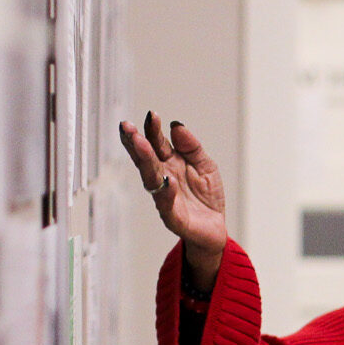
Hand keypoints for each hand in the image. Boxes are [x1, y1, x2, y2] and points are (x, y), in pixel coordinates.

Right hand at [119, 112, 227, 286]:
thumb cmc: (206, 197)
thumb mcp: (205, 165)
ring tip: (140, 144)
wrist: (215, 229)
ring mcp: (165, 197)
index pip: (157, 144)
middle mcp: (162, 178)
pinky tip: (166, 179)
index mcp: (169, 164)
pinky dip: (166, 191)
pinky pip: (166, 204)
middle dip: (136, 142)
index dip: (153, 130)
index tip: (151, 115)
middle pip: (146, 158)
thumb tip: (177, 126)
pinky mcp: (173, 217)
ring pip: (151, 178)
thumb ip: (192, 147)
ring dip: (145, 161)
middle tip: (129, 128)